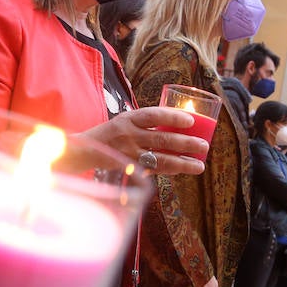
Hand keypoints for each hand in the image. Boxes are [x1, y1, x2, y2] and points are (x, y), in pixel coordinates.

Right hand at [76, 107, 207, 175]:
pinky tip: (183, 170)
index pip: (153, 115)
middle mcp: (128, 136)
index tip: (190, 120)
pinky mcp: (129, 169)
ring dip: (182, 162)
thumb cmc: (110, 134)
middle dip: (185, 143)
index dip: (172, 117)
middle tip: (204, 145)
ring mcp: (128, 154)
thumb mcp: (124, 121)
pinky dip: (169, 170)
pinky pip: (153, 170)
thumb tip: (176, 119)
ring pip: (160, 159)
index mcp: (128, 119)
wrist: (83, 152)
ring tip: (200, 165)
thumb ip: (145, 121)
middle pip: (161, 139)